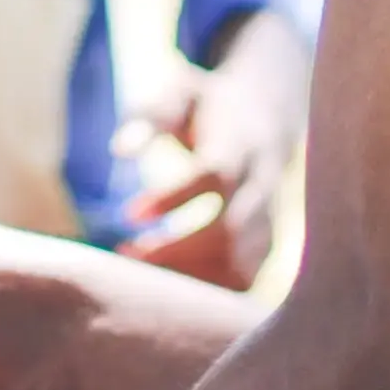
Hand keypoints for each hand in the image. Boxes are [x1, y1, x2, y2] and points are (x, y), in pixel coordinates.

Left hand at [114, 11, 311, 288]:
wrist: (270, 113)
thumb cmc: (209, 106)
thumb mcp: (179, 95)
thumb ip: (148, 119)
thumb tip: (118, 152)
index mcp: (241, 144)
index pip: (214, 175)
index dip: (173, 197)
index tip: (130, 213)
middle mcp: (262, 186)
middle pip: (232, 229)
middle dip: (179, 250)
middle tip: (127, 255)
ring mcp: (270, 219)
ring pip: (244, 265)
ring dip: (192, 278)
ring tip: (141, 278)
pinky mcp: (268, 245)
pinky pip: (247, 282)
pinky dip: (209, 293)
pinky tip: (169, 290)